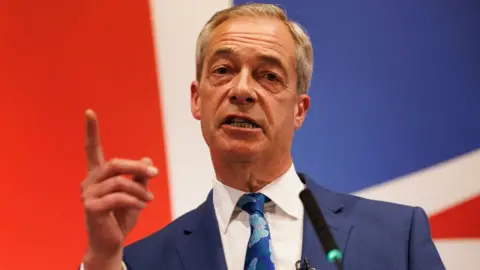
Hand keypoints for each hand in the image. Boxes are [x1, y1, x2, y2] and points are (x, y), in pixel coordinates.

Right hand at [81, 109, 157, 268]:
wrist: (111, 242)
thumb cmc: (121, 217)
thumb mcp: (135, 194)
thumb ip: (139, 178)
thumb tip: (147, 160)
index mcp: (98, 175)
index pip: (92, 149)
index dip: (91, 131)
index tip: (89, 112)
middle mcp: (89, 181)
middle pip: (114, 164)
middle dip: (137, 168)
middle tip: (154, 173)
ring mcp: (88, 195)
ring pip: (119, 182)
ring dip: (139, 190)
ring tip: (148, 199)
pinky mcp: (91, 208)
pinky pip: (117, 198)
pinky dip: (134, 201)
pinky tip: (141, 206)